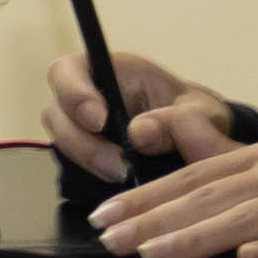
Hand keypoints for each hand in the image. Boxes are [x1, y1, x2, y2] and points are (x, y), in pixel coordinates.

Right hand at [40, 47, 229, 181]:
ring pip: (62, 145)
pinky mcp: (85, 158)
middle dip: (82, 142)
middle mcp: (87, 98)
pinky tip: (118, 186)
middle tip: (117, 164)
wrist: (201, 140)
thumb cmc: (195, 114)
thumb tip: (139, 133)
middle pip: (56, 115)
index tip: (99, 120)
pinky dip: (91, 178)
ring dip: (87, 163)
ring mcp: (82, 130)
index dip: (73, 93)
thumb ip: (174, 119)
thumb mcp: (199, 111)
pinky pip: (73, 169)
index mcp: (110, 70)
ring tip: (122, 176)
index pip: (68, 71)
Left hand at [88, 130, 257, 257]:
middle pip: (207, 195)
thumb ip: (239, 174)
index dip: (146, 195)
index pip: (193, 175)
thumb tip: (185, 182)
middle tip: (109, 237)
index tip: (106, 215)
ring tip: (151, 253)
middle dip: (152, 217)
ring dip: (194, 237)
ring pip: (241, 218)